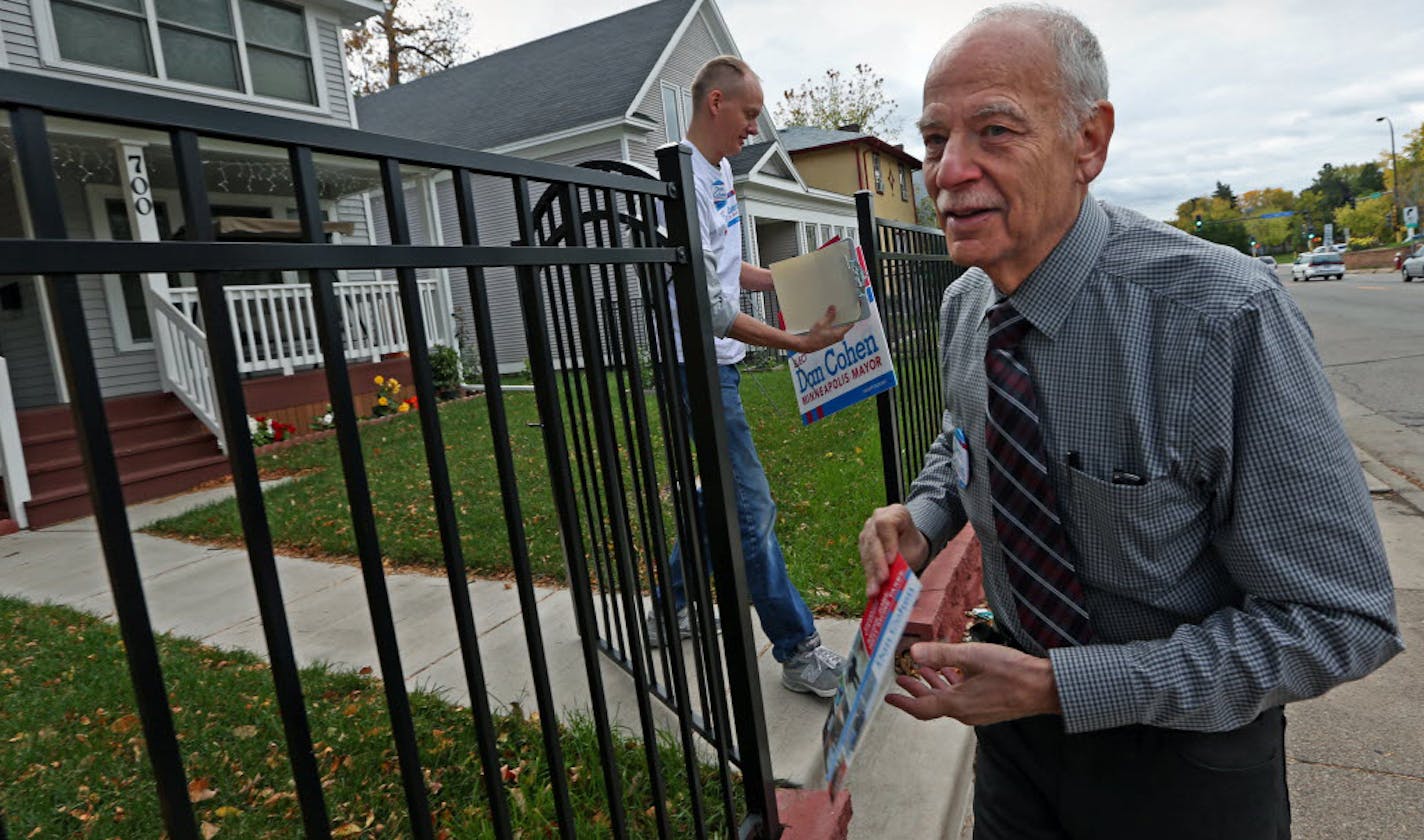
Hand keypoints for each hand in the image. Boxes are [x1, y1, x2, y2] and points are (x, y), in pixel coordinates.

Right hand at [795, 306, 852, 352]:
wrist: (807, 345)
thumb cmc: (815, 337)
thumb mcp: (822, 323)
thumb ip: (829, 315)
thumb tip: (833, 308)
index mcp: (840, 333)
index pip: (850, 324)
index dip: (851, 317)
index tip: (850, 310)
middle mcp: (839, 336)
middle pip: (844, 325)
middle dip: (842, 318)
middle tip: (839, 310)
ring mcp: (835, 338)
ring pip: (839, 327)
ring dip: (836, 321)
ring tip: (832, 314)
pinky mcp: (830, 338)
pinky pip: (834, 330)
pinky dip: (832, 325)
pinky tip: (827, 321)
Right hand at [857, 504, 928, 595]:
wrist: (910, 544)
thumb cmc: (914, 545)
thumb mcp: (916, 551)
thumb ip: (907, 562)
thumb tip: (902, 585)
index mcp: (896, 512)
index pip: (885, 524)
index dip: (887, 542)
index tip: (892, 560)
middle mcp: (878, 518)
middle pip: (874, 540)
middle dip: (878, 562)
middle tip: (883, 580)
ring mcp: (868, 530)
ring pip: (867, 552)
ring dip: (871, 573)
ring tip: (875, 591)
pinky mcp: (863, 544)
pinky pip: (865, 560)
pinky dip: (869, 576)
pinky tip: (871, 590)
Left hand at [885, 642, 1061, 725]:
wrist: (1045, 688)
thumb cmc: (1012, 671)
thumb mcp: (973, 656)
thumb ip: (941, 654)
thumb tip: (913, 653)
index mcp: (957, 704)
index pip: (922, 708)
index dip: (903, 702)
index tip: (889, 696)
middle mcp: (965, 712)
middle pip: (933, 703)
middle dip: (916, 690)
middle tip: (901, 680)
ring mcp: (978, 712)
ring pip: (947, 700)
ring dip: (933, 686)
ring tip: (921, 672)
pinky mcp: (988, 707)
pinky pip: (962, 699)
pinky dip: (951, 686)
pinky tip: (952, 673)